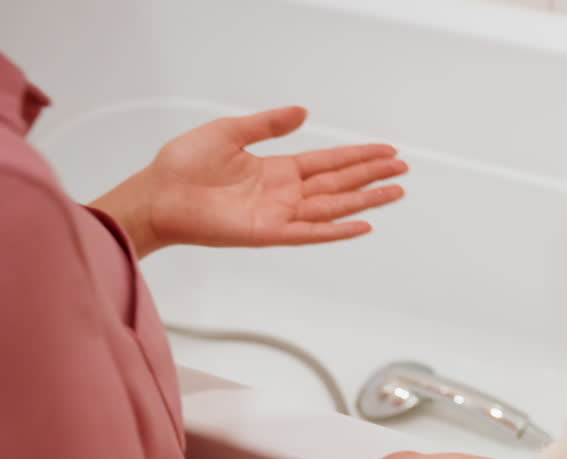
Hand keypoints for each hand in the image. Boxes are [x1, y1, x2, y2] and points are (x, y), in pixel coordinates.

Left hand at [90, 106, 406, 256]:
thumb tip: (302, 112)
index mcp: (277, 170)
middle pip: (340, 184)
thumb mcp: (229, 131)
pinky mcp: (269, 233)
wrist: (156, 196)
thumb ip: (268, 124)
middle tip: (403, 170)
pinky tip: (363, 224)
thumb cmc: (182, 166)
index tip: (386, 151)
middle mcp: (284, 194)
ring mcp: (280, 215)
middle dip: (372, 175)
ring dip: (366, 200)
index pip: (329, 163)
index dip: (358, 156)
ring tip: (396, 192)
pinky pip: (311, 232)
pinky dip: (337, 230)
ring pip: (334, 206)